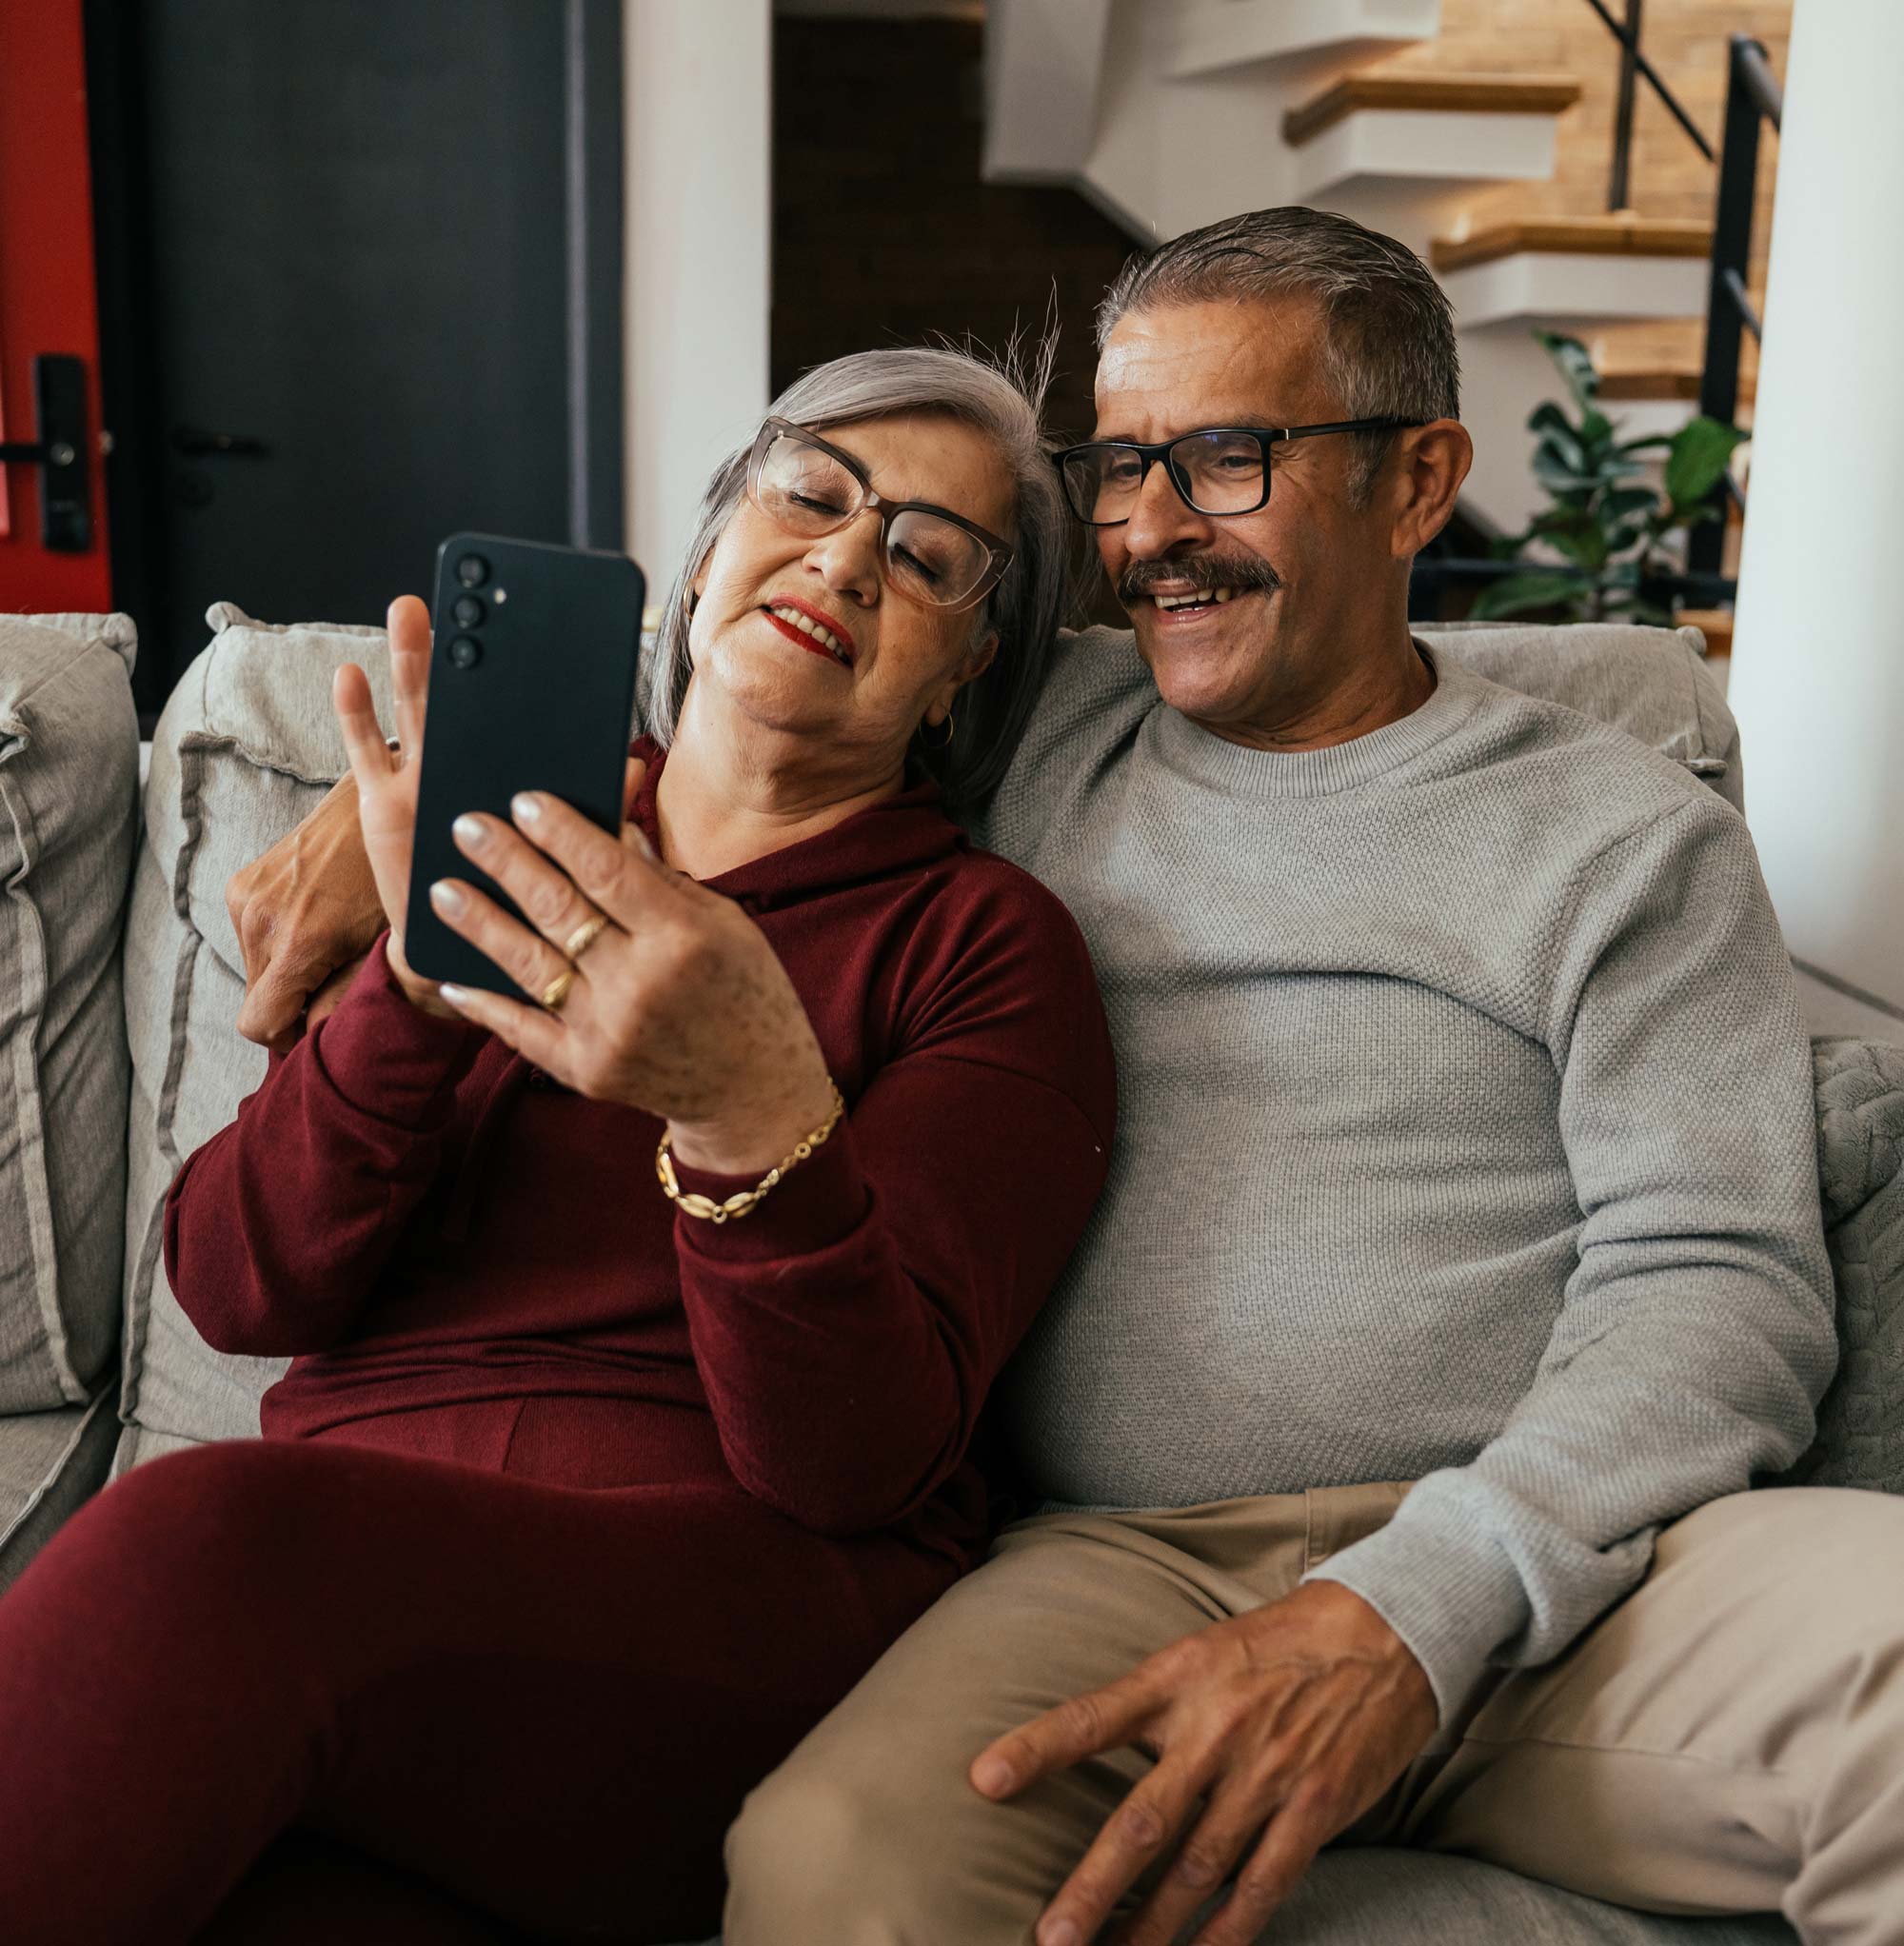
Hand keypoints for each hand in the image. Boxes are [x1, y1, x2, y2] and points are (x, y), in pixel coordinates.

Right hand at [228, 771, 383, 1050]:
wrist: (379, 804)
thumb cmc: (397, 878)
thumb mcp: (384, 948)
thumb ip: (344, 998)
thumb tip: (312, 1036)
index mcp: (297, 942)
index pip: (259, 1024)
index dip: (287, 1038)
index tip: (317, 1027)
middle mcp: (260, 920)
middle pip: (256, 1001)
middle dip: (292, 1005)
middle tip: (337, 983)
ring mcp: (245, 898)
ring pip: (253, 972)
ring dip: (286, 973)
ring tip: (331, 947)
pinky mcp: (240, 883)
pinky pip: (251, 939)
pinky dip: (277, 944)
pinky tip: (316, 923)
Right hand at [332, 595, 647, 1022]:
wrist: (465, 947)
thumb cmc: (516, 894)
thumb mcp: (561, 850)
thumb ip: (592, 806)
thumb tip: (632, 764)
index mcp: (506, 767)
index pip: (510, 704)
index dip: (515, 662)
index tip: (524, 609)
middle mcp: (463, 762)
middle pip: (461, 694)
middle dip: (459, 645)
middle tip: (462, 595)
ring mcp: (420, 777)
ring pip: (414, 709)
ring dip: (411, 659)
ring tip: (411, 610)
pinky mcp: (381, 803)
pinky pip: (366, 752)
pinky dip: (356, 714)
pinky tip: (352, 674)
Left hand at [420, 765, 837, 1168]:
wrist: (753, 1092)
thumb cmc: (746, 993)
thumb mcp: (725, 924)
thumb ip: (662, 880)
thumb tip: (607, 825)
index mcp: (683, 937)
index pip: (607, 870)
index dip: (560, 831)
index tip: (523, 799)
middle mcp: (641, 983)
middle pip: (558, 909)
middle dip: (506, 861)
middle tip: (466, 826)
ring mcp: (609, 1030)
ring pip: (529, 964)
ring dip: (480, 922)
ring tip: (442, 888)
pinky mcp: (587, 1070)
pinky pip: (522, 1030)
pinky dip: (485, 1003)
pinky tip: (452, 976)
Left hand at [969, 1581, 1436, 1945]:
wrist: (1387, 1632)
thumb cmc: (1283, 1642)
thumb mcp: (1205, 1648)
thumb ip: (1155, 1702)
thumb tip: (1095, 1749)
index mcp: (1179, 1677)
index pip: (1094, 1715)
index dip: (1037, 1747)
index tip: (982, 1780)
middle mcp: (1217, 1729)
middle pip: (1141, 1821)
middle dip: (1090, 1887)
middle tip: (1049, 1939)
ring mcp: (1267, 1776)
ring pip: (1196, 1870)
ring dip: (1150, 1928)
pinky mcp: (1315, 1810)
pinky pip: (1262, 1886)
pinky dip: (1227, 1932)